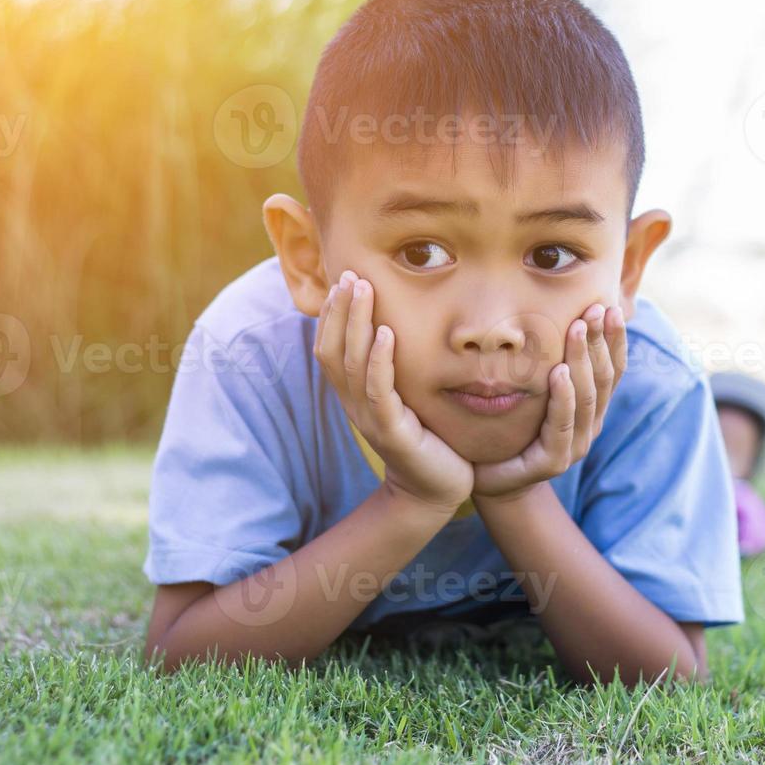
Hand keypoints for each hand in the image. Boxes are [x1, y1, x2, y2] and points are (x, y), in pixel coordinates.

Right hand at [316, 270, 473, 513]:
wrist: (435, 489)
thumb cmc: (425, 438)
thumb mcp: (402, 398)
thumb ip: (389, 368)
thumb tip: (391, 326)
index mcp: (352, 395)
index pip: (328, 348)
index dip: (331, 314)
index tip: (341, 280)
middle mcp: (353, 405)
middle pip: (333, 350)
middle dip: (340, 309)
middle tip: (350, 275)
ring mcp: (370, 419)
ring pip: (352, 364)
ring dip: (357, 323)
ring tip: (364, 290)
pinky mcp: (392, 432)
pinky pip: (380, 391)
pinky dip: (381, 360)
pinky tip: (388, 333)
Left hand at [473, 302, 626, 500]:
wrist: (490, 480)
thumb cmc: (511, 430)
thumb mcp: (534, 393)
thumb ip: (550, 364)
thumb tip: (558, 316)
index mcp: (591, 408)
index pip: (612, 369)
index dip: (614, 339)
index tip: (612, 305)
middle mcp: (590, 425)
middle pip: (603, 378)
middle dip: (599, 340)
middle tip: (594, 308)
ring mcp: (575, 445)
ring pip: (586, 397)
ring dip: (583, 359)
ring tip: (577, 328)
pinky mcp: (554, 461)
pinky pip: (562, 423)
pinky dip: (562, 396)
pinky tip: (560, 372)